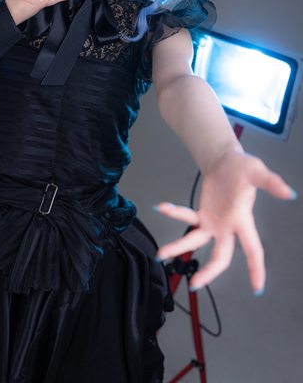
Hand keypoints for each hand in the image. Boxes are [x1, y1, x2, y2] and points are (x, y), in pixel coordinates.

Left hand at [153, 150, 296, 292]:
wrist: (226, 161)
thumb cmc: (243, 168)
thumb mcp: (257, 172)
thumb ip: (271, 183)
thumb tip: (289, 193)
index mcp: (243, 221)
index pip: (253, 249)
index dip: (256, 268)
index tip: (257, 288)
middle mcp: (227, 227)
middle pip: (220, 256)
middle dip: (209, 272)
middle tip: (195, 284)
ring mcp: (213, 222)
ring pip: (195, 241)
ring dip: (178, 247)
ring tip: (161, 255)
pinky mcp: (201, 214)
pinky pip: (186, 217)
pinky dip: (174, 213)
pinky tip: (162, 207)